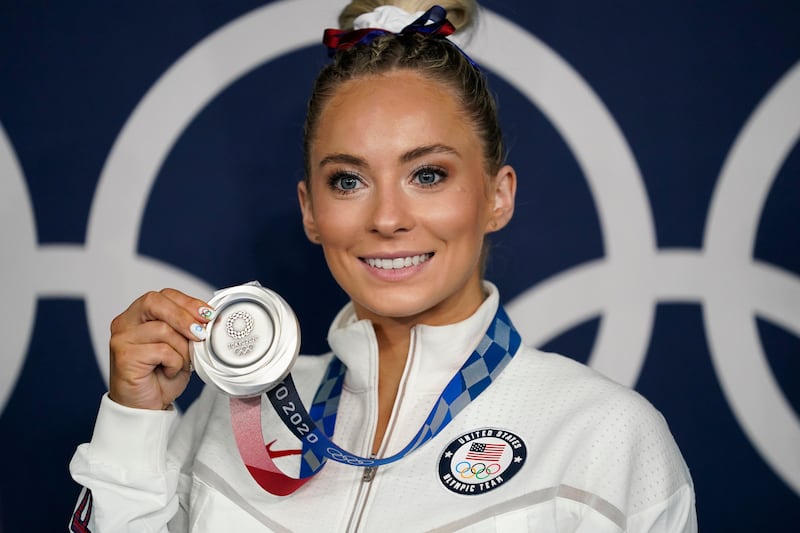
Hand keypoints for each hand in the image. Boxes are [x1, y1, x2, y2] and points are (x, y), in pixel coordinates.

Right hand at [108, 288, 213, 409]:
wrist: (146, 406)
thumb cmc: (162, 376)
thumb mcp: (181, 346)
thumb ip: (188, 329)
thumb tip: (210, 317)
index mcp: (139, 315)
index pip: (164, 295)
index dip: (188, 302)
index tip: (208, 314)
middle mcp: (126, 322)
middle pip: (156, 302)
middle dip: (184, 316)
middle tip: (201, 333)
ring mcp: (122, 338)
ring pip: (162, 329)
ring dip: (181, 348)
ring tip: (179, 363)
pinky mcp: (124, 355)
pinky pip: (160, 350)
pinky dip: (174, 362)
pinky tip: (168, 371)